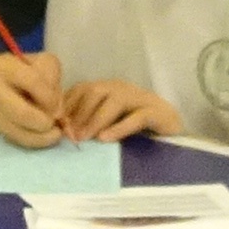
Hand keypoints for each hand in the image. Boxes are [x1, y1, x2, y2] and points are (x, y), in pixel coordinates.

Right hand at [0, 51, 69, 146]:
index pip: (33, 82)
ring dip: (43, 136)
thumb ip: (54, 81)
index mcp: (6, 67)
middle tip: (55, 121)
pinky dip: (35, 141)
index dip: (51, 97)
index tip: (58, 103)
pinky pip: (18, 140)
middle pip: (22, 114)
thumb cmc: (27, 70)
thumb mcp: (44, 63)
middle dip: (45, 121)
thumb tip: (57, 112)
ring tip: (55, 132)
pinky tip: (45, 135)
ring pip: (19, 133)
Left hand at [57, 79, 180, 145]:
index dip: (67, 105)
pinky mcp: (156, 113)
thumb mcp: (109, 123)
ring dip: (95, 119)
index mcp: (108, 88)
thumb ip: (90, 123)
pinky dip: (119, 128)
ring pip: (114, 101)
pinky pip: (136, 118)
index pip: (82, 88)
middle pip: (95, 91)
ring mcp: (140, 98)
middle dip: (78, 112)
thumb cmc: (135, 127)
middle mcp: (122, 88)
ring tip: (84, 138)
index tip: (57, 124)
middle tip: (69, 135)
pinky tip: (106, 139)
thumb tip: (64, 132)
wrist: (172, 127)